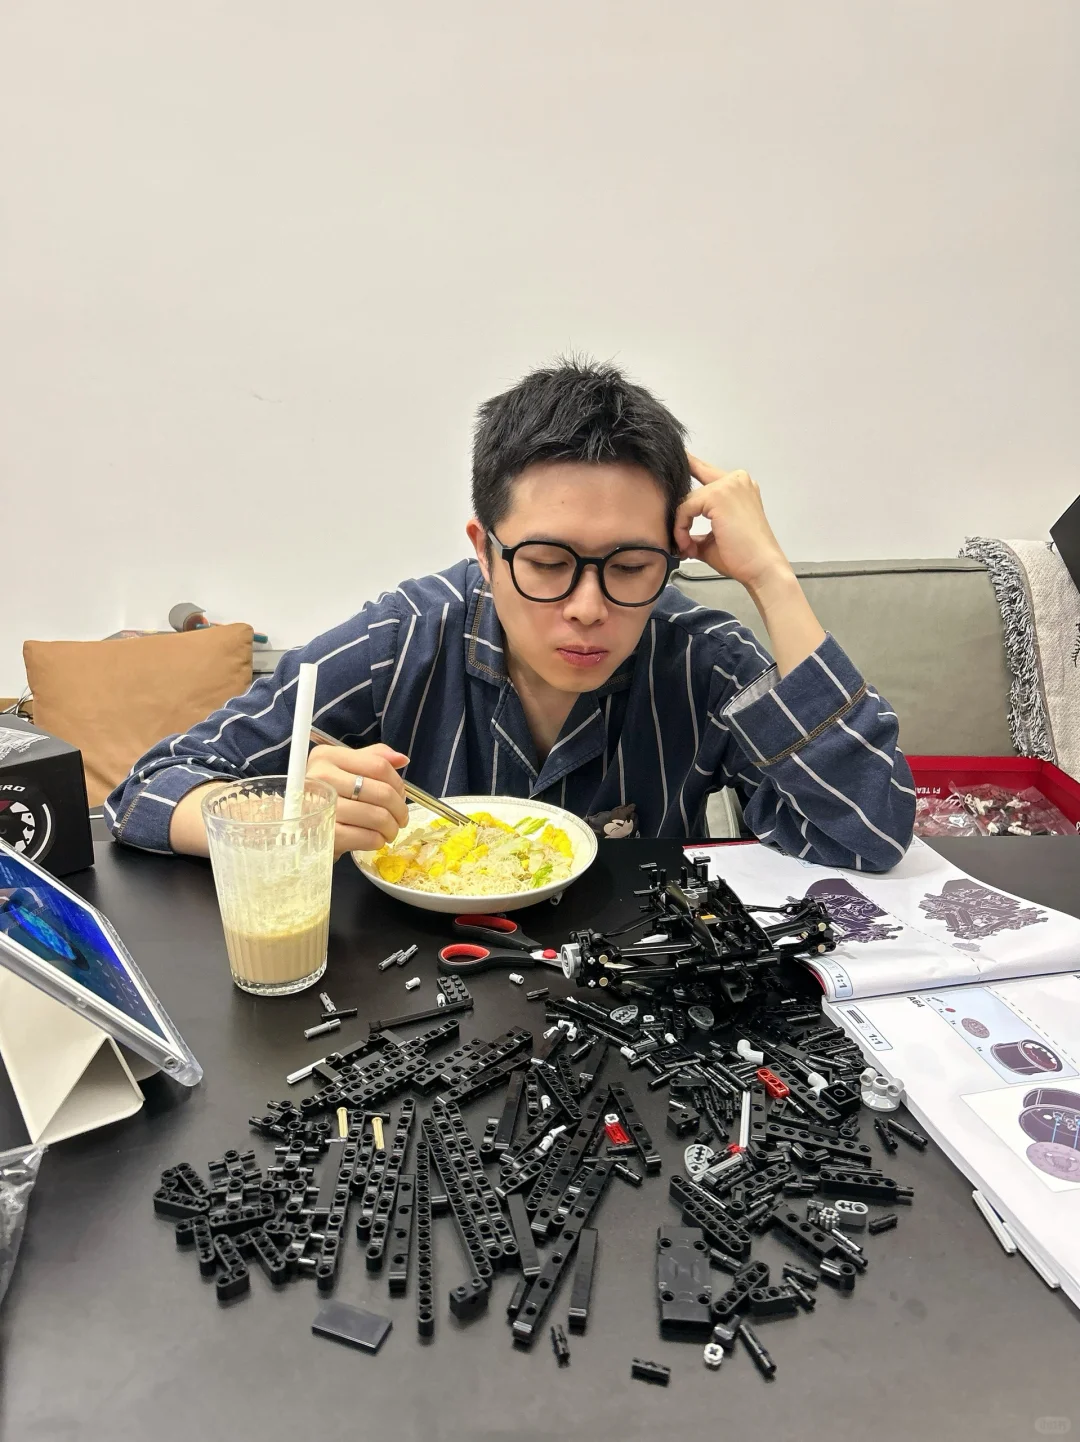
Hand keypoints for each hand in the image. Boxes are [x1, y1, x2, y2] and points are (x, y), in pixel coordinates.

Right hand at [306, 742, 409, 857]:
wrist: (300, 829)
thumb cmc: (328, 797)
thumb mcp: (345, 770)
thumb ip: (373, 758)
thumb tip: (402, 759)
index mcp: (326, 757)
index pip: (378, 766)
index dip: (398, 783)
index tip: (401, 795)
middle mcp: (321, 778)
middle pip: (382, 792)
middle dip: (399, 809)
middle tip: (401, 819)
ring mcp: (322, 807)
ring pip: (377, 816)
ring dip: (391, 827)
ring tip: (390, 831)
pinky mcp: (326, 833)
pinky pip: (366, 837)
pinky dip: (378, 840)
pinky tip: (375, 839)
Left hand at [674, 454, 792, 594]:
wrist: (761, 568)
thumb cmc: (743, 557)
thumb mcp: (713, 538)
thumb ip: (695, 530)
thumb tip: (677, 534)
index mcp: (739, 487)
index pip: (705, 471)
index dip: (689, 467)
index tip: (673, 465)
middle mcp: (736, 480)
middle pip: (692, 481)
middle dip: (680, 508)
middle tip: (679, 537)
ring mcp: (728, 484)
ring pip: (686, 500)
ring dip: (681, 526)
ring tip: (688, 548)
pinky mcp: (718, 495)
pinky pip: (685, 508)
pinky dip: (681, 529)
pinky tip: (688, 546)